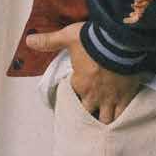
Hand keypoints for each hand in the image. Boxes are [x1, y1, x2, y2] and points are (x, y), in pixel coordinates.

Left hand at [26, 22, 142, 123]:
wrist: (120, 40)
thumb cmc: (92, 40)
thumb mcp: (68, 37)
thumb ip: (49, 41)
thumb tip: (28, 40)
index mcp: (79, 83)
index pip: (72, 96)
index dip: (75, 94)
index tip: (78, 89)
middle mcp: (93, 95)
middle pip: (88, 112)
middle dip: (88, 112)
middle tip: (90, 108)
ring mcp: (111, 98)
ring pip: (106, 118)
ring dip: (105, 118)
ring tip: (106, 118)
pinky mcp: (127, 95)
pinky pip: (124, 113)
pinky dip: (123, 116)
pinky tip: (123, 117)